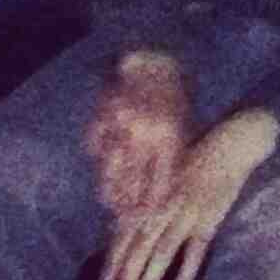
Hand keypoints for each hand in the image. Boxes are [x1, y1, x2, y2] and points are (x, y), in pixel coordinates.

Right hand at [84, 53, 191, 214]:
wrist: (155, 59)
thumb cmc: (175, 99)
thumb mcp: (184, 128)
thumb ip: (175, 160)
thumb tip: (165, 197)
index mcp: (170, 139)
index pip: (159, 185)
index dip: (152, 207)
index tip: (148, 220)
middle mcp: (144, 134)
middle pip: (132, 182)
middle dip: (128, 205)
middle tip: (125, 219)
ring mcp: (121, 124)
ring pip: (109, 167)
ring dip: (109, 188)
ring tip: (109, 202)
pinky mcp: (103, 113)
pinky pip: (95, 144)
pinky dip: (97, 156)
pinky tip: (101, 166)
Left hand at [99, 110, 279, 279]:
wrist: (230, 144)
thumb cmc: (195, 154)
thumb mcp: (164, 170)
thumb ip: (147, 196)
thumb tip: (123, 221)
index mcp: (151, 194)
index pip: (126, 232)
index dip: (114, 258)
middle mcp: (163, 205)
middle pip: (140, 246)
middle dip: (126, 275)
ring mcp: (186, 213)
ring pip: (162, 250)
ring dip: (148, 278)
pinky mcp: (210, 219)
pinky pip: (197, 249)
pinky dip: (187, 271)